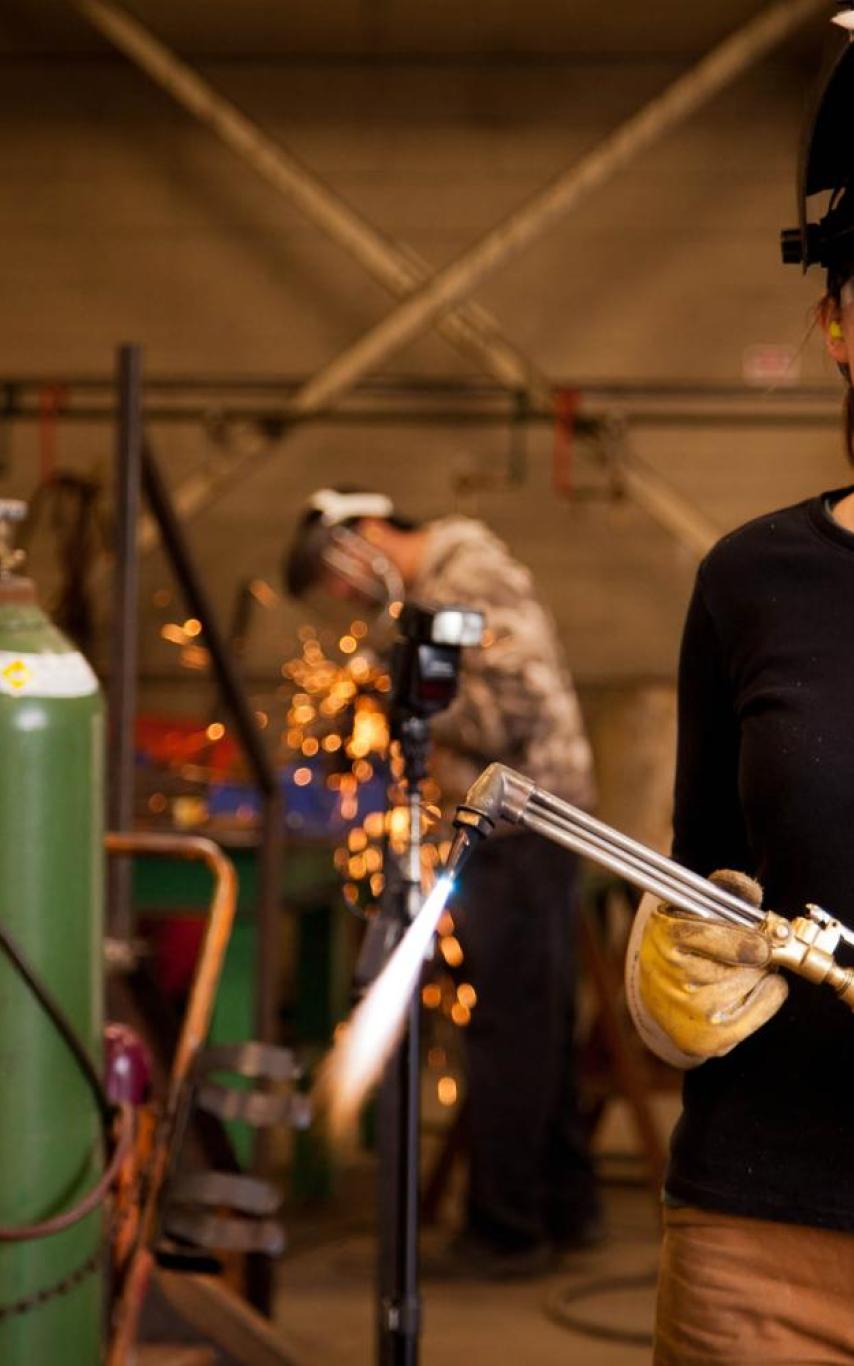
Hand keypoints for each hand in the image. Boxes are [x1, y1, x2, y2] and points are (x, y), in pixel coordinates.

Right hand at [636, 870, 787, 1061]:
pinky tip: (753, 989)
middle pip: (737, 963)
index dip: (742, 936)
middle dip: (756, 954)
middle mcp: (667, 977)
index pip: (705, 933)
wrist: (662, 994)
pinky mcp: (701, 1040)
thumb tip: (746, 889)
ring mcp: (683, 1012)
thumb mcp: (697, 910)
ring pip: (750, 984)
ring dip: (759, 975)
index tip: (762, 939)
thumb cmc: (686, 946)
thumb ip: (723, 892)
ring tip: (744, 970)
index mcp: (662, 937)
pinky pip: (758, 1012)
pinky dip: (768, 997)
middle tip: (755, 951)